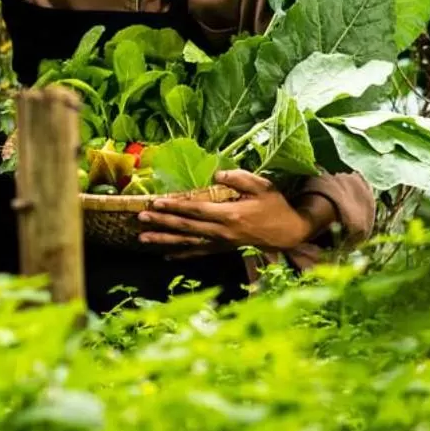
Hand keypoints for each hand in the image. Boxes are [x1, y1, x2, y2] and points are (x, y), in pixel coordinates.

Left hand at [136, 170, 324, 257]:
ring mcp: (221, 243)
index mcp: (230, 215)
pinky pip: (198, 253)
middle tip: (141, 217)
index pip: (196, 210)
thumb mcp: (262, 185)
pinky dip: (181, 254)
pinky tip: (166, 256)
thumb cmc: (275, 206)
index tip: (157, 202)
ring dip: (165, 240)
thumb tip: (216, 174)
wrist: (288, 232)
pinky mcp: (223, 249)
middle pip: (186, 227)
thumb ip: (238, 178)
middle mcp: (222, 232)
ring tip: (144, 238)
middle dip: (162, 222)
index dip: (176, 206)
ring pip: (187, 242)